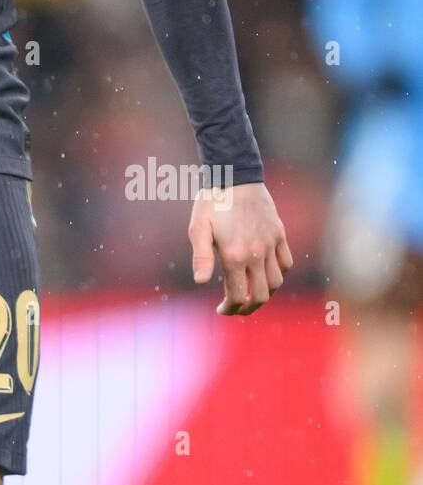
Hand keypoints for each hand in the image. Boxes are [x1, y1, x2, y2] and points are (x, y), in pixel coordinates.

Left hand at [189, 181, 292, 315]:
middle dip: (248, 308)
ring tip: (252, 293)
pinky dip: (279, 273)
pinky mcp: (279, 234)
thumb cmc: (212, 201)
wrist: (234, 174)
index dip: (230, 308)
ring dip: (265, 293)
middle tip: (237, 307)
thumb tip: (200, 282)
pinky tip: (266, 272)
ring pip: (276, 282)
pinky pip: (286, 262)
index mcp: (235, 256)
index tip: (222, 310)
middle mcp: (256, 254)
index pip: (238, 295)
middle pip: (261, 296)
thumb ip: (201, 257)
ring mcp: (271, 244)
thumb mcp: (198, 227)